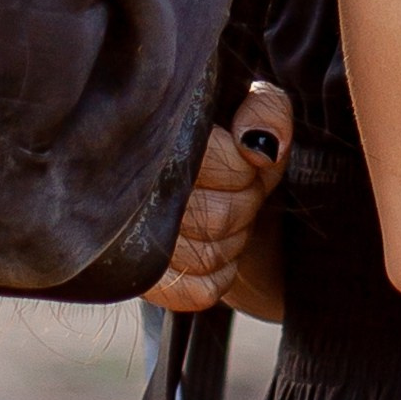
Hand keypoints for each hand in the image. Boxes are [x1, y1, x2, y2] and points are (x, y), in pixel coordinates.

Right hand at [145, 84, 292, 320]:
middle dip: (243, 204)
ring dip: (233, 241)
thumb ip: (266, 110)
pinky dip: (219, 277)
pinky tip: (215, 251)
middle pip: (217, 217)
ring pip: (207, 257)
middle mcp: (135, 190)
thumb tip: (261, 149)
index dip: (243, 169)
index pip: (217, 165)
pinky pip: (198, 292)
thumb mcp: (251, 107)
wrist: (209, 189)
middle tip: (238, 190)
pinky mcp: (144, 281)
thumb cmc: (229, 141)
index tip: (245, 159)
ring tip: (224, 217)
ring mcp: (134, 240)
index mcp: (155, 138)